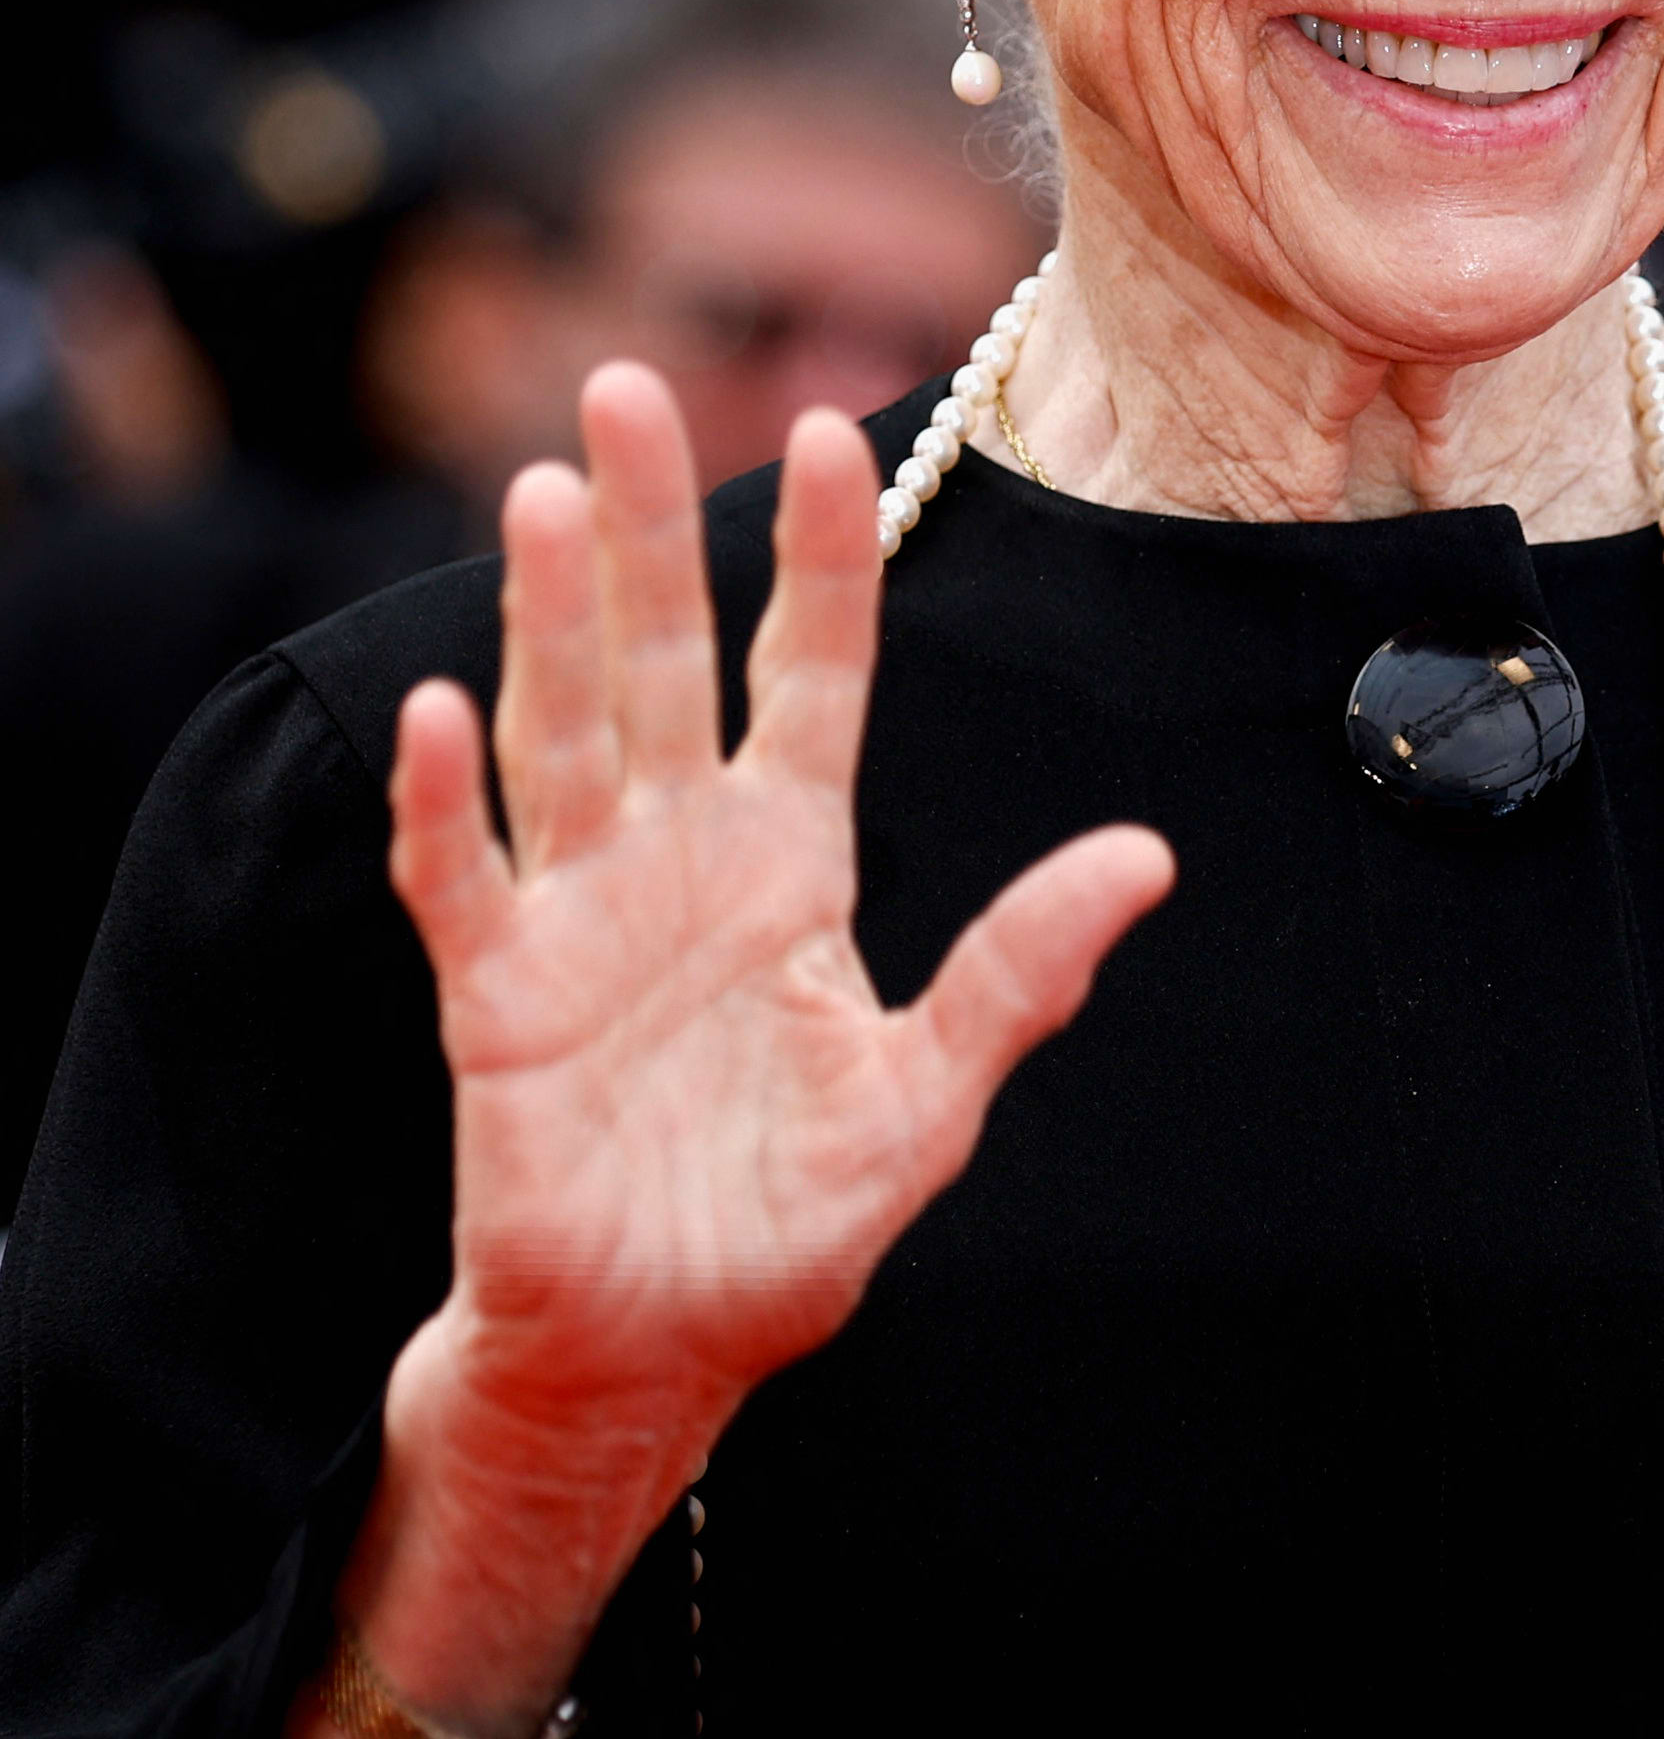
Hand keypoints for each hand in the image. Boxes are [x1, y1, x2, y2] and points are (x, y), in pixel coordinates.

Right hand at [381, 364, 1171, 1601]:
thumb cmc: (786, 1228)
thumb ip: (1020, 974)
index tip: (822, 425)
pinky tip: (440, 709)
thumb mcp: (929, 1098)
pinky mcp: (495, 1002)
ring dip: (550, 617)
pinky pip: (462, 880)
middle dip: (650, 527)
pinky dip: (444, 800)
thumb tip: (1147, 858)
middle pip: (661, 659)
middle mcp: (677, 858)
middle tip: (624, 380)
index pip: (808, 673)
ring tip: (551, 492)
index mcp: (789, 862)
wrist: (656, 1357)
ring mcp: (579, 919)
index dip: (818, 559)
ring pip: (560, 732)